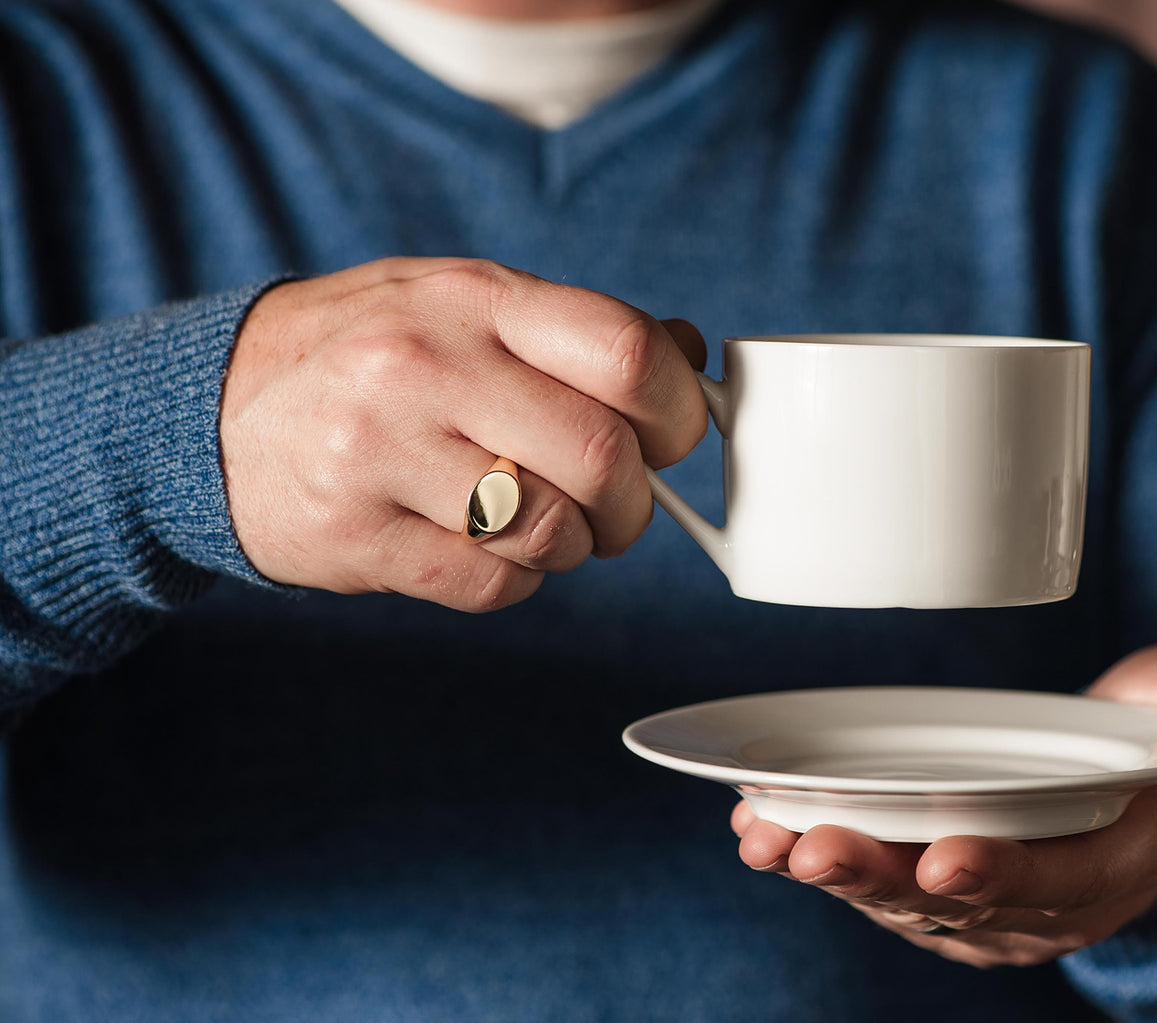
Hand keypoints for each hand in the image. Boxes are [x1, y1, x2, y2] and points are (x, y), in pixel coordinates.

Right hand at [220, 257, 706, 608]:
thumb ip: (572, 331)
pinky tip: (486, 550)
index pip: (625, 352)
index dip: (679, 410)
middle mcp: (427, 366)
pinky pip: (490, 585)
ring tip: (540, 524)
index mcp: (473, 299)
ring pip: (549, 530)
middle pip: (602, 457)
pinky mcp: (355, 534)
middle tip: (616, 508)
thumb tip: (690, 358)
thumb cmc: (368, 353)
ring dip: (572, 546)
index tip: (672, 437)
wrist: (211, 408)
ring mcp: (383, 452)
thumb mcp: (464, 304)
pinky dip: (514, 581)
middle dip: (634, 502)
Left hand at [733, 644, 1156, 966]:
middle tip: (815, 846)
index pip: (1056, 882)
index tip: (946, 856)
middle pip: (954, 902)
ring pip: (899, 898)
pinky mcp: (939, 884)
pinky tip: (758, 831)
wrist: (1136, 793)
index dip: (1003, 875)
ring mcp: (985, 901)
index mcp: (1111, 864)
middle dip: (881, 878)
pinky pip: (875, 880)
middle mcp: (1040, 901)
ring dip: (830, 870)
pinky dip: (816, 857)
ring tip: (765, 838)